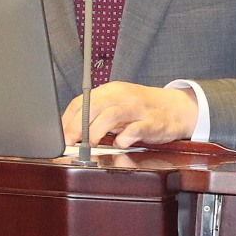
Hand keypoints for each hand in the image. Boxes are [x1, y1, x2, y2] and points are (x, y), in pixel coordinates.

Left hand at [61, 81, 198, 148]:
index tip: (61, 135)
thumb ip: (95, 115)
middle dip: (78, 127)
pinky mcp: (152, 123)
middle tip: (70, 143)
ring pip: (111, 115)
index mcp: (111, 91)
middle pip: (94, 106)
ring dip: (96, 132)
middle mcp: (123, 96)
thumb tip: (68, 130)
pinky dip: (124, 138)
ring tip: (90, 145)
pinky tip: (119, 144)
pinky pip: (135, 129)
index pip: (83, 100)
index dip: (68, 119)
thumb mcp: (116, 106)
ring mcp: (138, 109)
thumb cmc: (141, 109)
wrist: (175, 108)